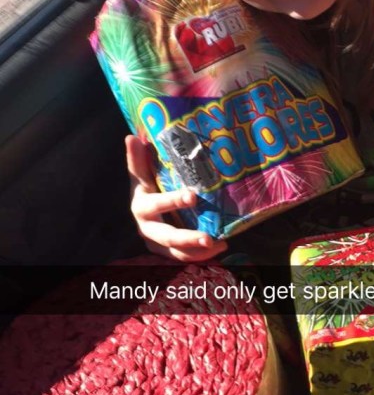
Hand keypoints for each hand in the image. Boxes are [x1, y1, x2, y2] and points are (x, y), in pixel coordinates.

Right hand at [125, 135, 227, 261]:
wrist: (142, 210)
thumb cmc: (146, 187)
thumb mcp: (140, 174)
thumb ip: (137, 158)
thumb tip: (131, 137)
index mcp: (141, 206)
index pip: (157, 205)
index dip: (173, 201)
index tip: (192, 196)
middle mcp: (146, 228)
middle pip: (167, 237)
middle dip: (188, 238)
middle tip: (208, 238)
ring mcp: (156, 243)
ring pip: (177, 252)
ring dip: (198, 251)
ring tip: (220, 244)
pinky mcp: (167, 252)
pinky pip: (183, 257)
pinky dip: (201, 255)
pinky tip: (220, 246)